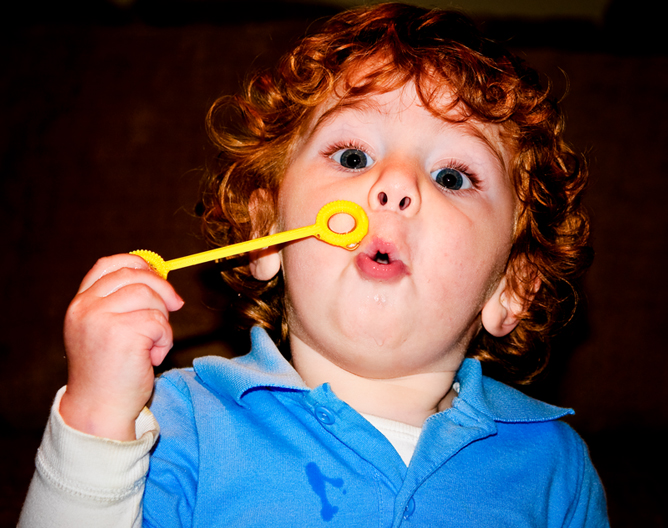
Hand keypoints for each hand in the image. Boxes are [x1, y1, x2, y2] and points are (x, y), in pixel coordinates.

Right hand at [59, 254, 183, 440]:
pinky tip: (153, 357)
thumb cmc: (108, 374)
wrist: (99, 410)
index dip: (137, 264)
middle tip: (175, 306)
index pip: (108, 265)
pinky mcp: (123, 334)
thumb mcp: (105, 331)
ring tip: (154, 344)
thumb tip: (159, 279)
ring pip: (150, 297)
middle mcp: (86, 308)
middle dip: (162, 289)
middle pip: (134, 276)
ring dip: (163, 320)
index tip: (156, 274)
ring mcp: (102, 319)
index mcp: (80, 304)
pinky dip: (165, 339)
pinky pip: (159, 322)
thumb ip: (121, 304)